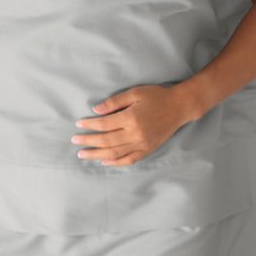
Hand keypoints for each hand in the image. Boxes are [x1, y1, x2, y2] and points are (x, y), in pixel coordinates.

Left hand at [71, 83, 201, 166]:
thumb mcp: (135, 93)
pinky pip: (129, 159)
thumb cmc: (157, 96)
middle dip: (88, 141)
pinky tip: (104, 161)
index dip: (89, 125)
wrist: (180, 107)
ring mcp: (142, 144)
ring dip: (97, 155)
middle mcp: (135, 134)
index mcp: (131, 118)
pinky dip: (115, 162)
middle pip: (106, 141)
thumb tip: (96, 110)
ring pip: (115, 153)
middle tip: (75, 141)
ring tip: (83, 155)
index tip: (78, 124)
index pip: (104, 125)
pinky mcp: (148, 149)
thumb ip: (115, 102)